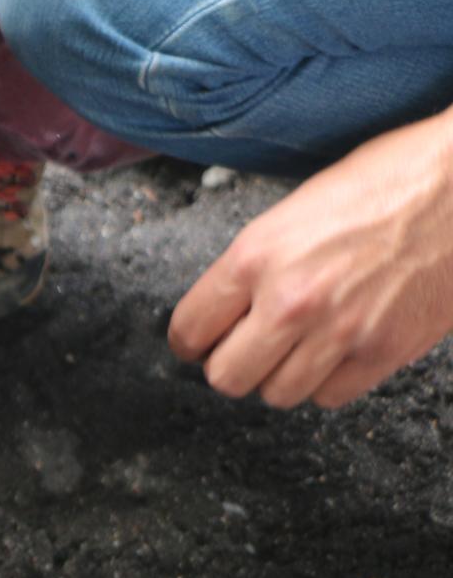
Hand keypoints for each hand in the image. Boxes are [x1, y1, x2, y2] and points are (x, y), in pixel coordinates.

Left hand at [169, 109, 452, 408]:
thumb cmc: (388, 180)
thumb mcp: (294, 210)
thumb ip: (254, 265)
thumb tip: (225, 309)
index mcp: (256, 257)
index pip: (189, 329)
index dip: (191, 340)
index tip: (199, 341)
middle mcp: (290, 301)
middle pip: (226, 377)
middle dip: (231, 364)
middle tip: (246, 348)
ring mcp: (339, 331)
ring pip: (276, 394)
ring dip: (279, 376)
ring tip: (296, 347)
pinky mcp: (383, 351)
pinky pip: (330, 396)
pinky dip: (326, 382)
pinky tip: (335, 352)